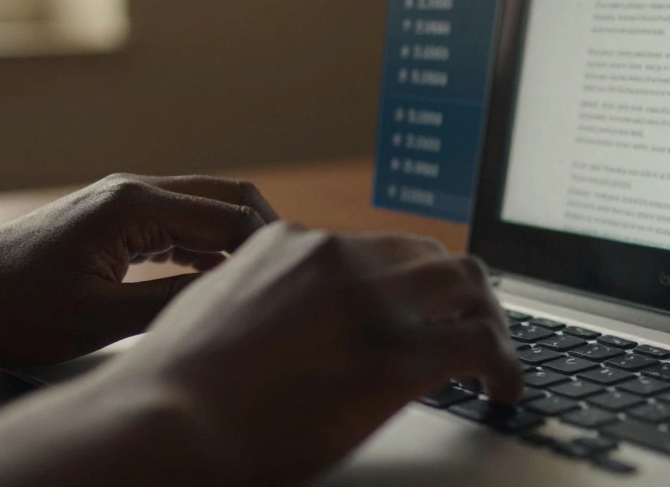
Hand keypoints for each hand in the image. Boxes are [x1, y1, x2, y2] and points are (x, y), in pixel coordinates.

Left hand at [0, 173, 277, 364]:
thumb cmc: (16, 310)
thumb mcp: (101, 318)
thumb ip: (172, 302)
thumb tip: (237, 294)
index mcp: (136, 204)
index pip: (228, 214)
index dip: (268, 244)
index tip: (295, 279)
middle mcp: (134, 189)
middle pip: (223, 195)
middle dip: (261, 230)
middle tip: (289, 274)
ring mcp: (121, 201)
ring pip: (201, 208)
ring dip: (234, 238)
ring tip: (264, 280)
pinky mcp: (111, 220)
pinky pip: (175, 224)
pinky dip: (204, 245)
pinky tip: (218, 278)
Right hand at [102, 221, 523, 486]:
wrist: (164, 423)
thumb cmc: (172, 389)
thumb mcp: (212, 313)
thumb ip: (259, 299)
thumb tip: (287, 322)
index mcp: (290, 245)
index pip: (376, 248)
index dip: (408, 282)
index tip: (421, 308)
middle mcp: (337, 258)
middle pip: (431, 256)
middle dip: (459, 294)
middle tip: (471, 329)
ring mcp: (371, 302)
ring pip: (468, 287)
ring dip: (489, 321)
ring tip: (496, 361)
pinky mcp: (398, 355)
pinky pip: (480, 345)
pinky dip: (504, 365)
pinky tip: (503, 390)